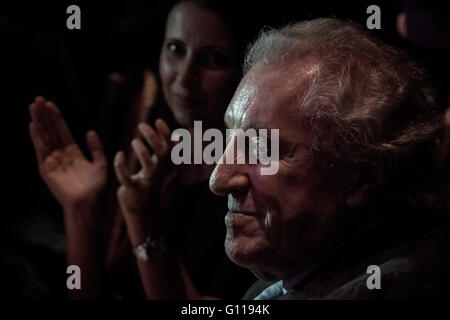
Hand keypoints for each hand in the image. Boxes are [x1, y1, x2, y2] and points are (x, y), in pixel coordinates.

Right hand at [29, 96, 107, 210]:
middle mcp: (60, 155)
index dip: (57, 118)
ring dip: (39, 122)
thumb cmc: (95, 187)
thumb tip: (90, 131)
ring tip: (34, 107)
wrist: (89, 202)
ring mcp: (52, 161)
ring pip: (44, 137)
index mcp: (73, 153)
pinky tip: (33, 125)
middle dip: (45, 115)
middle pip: (51, 130)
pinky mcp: (47, 169)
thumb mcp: (100, 163)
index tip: (51, 104)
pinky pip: (41, 150)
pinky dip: (37, 137)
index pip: (62, 131)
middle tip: (38, 99)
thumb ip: (96, 147)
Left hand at [114, 119, 171, 217]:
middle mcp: (159, 173)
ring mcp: (148, 182)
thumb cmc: (151, 181)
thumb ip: (167, 150)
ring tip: (134, 141)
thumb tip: (177, 135)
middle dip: (153, 137)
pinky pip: (127, 179)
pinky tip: (119, 155)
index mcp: (166, 165)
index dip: (166, 134)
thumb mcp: (161, 165)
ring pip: (148, 166)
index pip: (171, 147)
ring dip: (141, 151)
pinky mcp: (134, 190)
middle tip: (141, 125)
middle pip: (162, 154)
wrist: (144, 206)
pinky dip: (121, 167)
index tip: (158, 120)